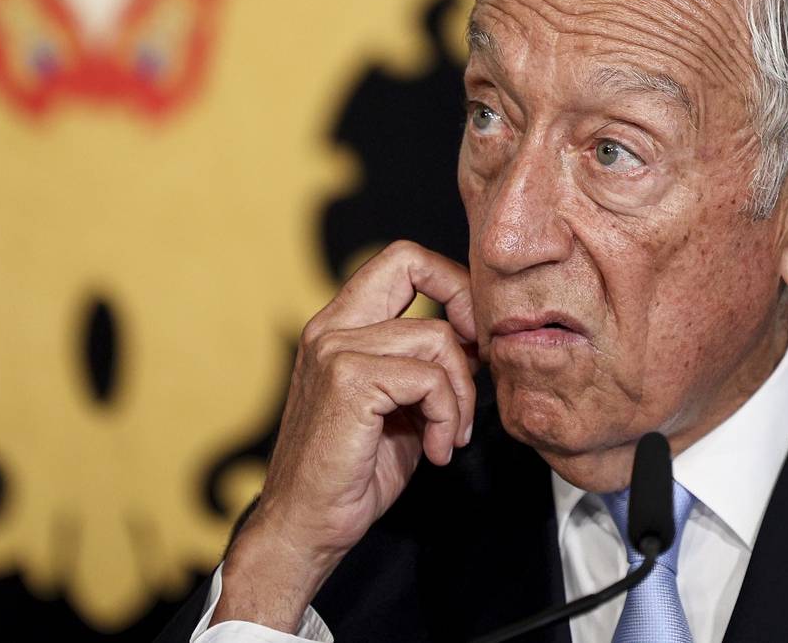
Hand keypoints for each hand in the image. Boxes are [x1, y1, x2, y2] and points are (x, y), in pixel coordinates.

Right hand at [211, 240, 478, 630]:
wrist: (307, 527)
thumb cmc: (352, 473)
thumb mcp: (400, 406)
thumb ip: (427, 367)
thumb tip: (479, 343)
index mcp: (340, 327)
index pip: (401, 261)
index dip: (450, 283)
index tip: (473, 337)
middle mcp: (330, 327)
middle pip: (411, 262)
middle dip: (463, 304)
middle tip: (479, 360)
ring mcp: (335, 350)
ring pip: (436, 337)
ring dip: (462, 394)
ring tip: (450, 435)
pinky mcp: (348, 381)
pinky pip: (429, 380)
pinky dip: (448, 417)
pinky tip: (436, 450)